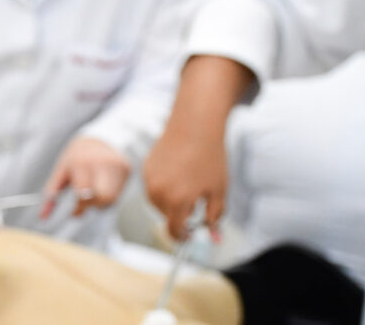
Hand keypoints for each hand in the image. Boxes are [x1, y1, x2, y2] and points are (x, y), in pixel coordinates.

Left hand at [44, 137, 130, 217]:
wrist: (98, 138)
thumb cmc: (76, 157)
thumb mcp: (61, 172)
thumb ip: (51, 194)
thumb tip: (42, 217)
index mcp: (82, 163)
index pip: (84, 195)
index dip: (79, 208)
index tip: (74, 211)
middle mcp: (101, 163)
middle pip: (103, 198)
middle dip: (93, 205)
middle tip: (85, 202)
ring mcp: (116, 165)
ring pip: (113, 198)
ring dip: (101, 202)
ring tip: (94, 192)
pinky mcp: (126, 168)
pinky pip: (120, 192)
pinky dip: (111, 195)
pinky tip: (104, 186)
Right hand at [143, 55, 253, 239]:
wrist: (194, 126)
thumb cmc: (210, 158)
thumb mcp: (218, 191)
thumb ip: (215, 217)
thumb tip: (214, 238)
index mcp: (178, 201)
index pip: (174, 231)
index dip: (183, 237)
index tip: (190, 235)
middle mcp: (159, 193)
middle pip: (167, 217)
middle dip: (181, 214)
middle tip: (196, 201)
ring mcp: (149, 180)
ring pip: (158, 203)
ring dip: (171, 201)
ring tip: (187, 182)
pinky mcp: (145, 168)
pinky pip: (153, 187)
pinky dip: (164, 186)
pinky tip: (178, 171)